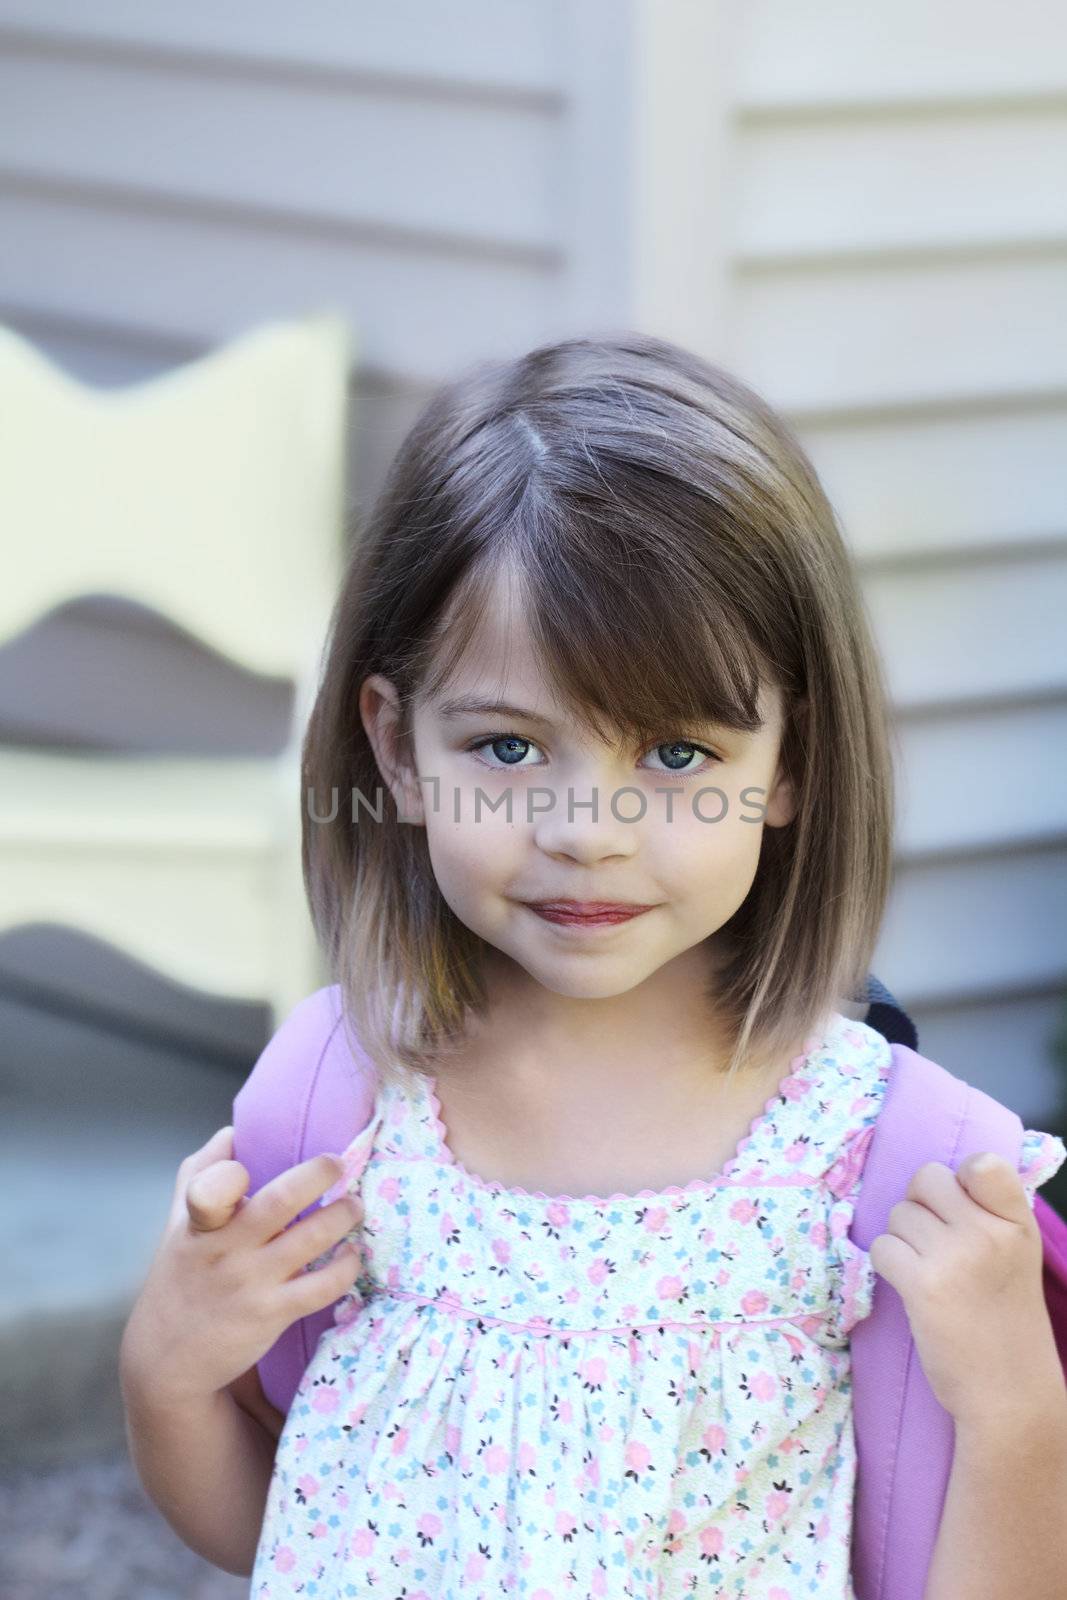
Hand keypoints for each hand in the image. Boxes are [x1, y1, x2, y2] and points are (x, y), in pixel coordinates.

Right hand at [119, 1125, 364, 1408]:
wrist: (168, 1358)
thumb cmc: (182, 1277)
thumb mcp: (177, 1225)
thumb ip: (200, 1175)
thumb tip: (233, 1131)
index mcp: (200, 1222)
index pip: (208, 1189)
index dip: (229, 1172)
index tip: (249, 1160)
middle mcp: (225, 1249)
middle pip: (279, 1201)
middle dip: (317, 1175)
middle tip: (338, 1163)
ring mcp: (250, 1282)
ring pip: (310, 1238)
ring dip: (342, 1216)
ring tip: (355, 1205)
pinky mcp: (272, 1313)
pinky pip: (321, 1286)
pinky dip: (345, 1267)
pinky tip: (352, 1255)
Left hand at [868, 1152, 1057, 1429]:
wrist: (1009, 1394)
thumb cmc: (1007, 1323)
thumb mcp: (1017, 1257)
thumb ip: (989, 1215)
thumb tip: (940, 1178)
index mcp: (1017, 1223)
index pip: (983, 1163)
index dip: (958, 1178)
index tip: (960, 1208)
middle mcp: (988, 1233)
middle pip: (926, 1180)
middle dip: (921, 1207)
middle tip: (935, 1245)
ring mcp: (955, 1258)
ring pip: (898, 1214)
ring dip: (902, 1240)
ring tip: (929, 1273)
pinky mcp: (923, 1285)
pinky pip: (881, 1247)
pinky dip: (887, 1266)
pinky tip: (911, 1289)